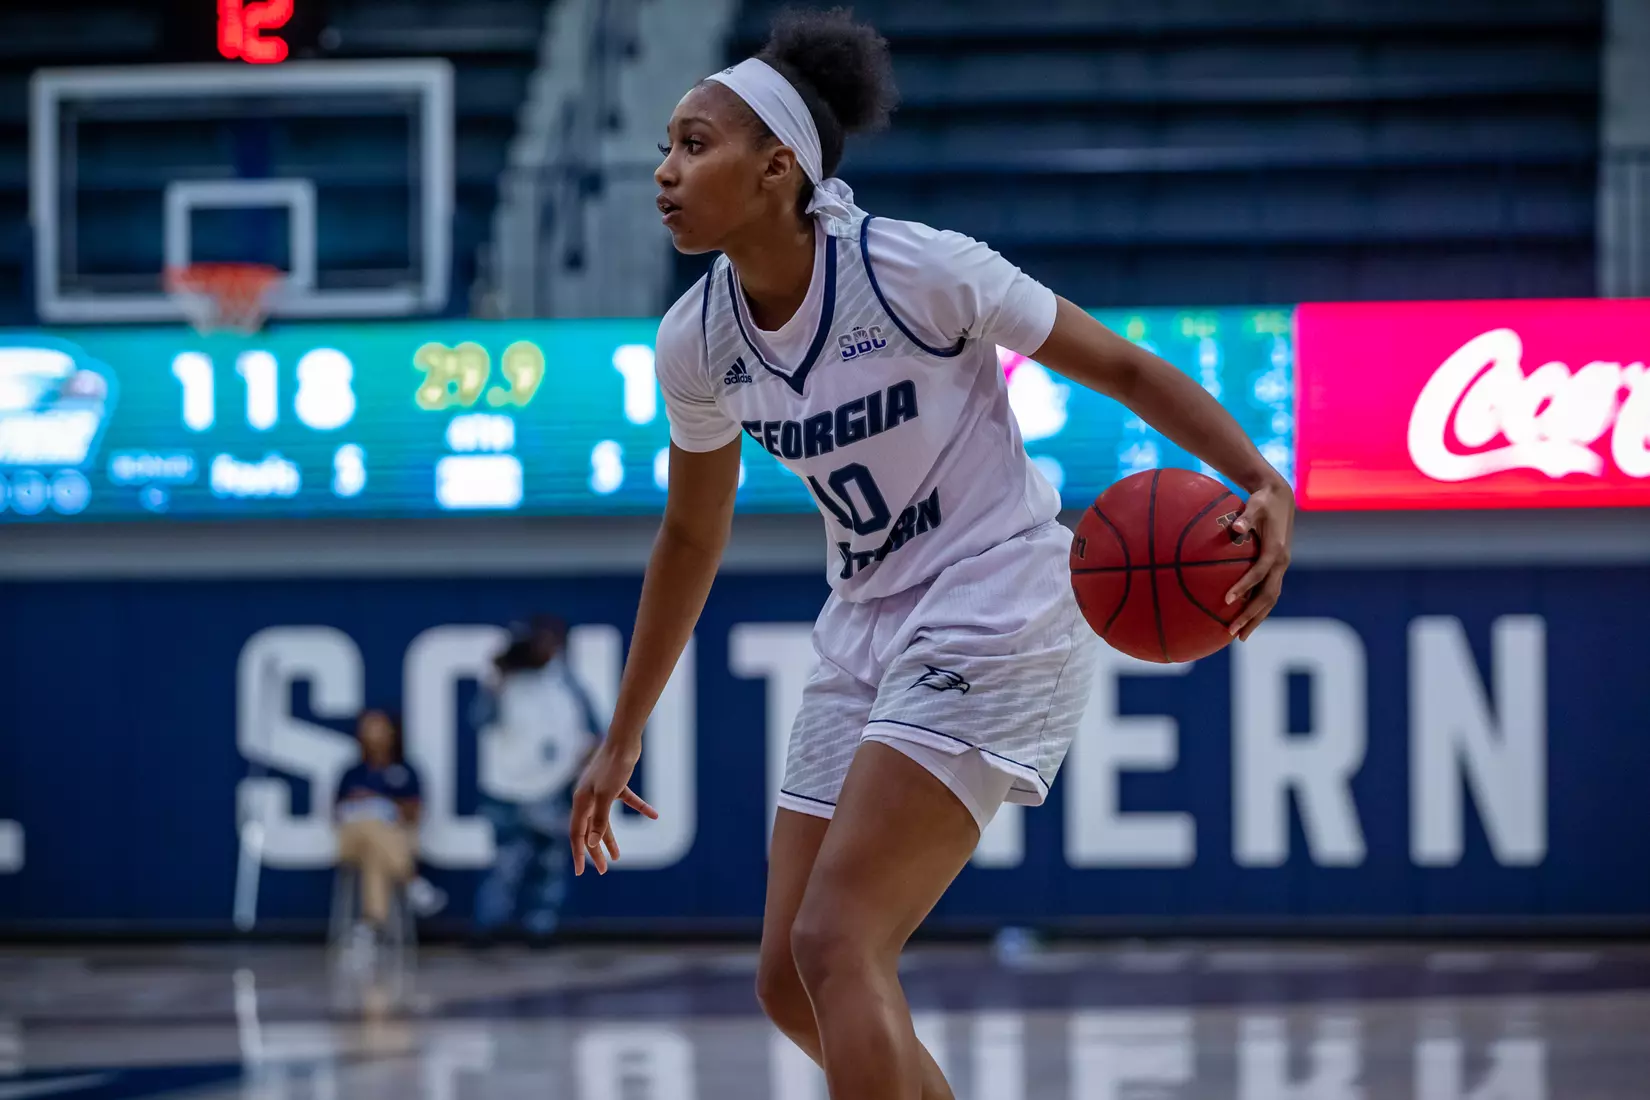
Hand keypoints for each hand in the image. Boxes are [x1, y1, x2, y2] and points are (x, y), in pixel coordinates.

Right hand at [567, 737, 657, 875]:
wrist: (624, 739)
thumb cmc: (613, 766)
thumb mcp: (607, 796)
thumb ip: (599, 820)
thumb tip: (592, 844)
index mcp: (581, 802)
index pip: (577, 834)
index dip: (578, 854)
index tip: (580, 872)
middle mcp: (587, 797)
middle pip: (590, 830)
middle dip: (595, 852)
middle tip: (603, 871)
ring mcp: (601, 790)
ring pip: (604, 820)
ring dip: (611, 838)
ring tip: (618, 856)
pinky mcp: (616, 783)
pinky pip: (627, 801)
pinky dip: (640, 807)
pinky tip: (655, 814)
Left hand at [1224, 477, 1294, 640]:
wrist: (1280, 497)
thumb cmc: (1263, 500)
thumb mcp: (1255, 504)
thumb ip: (1245, 517)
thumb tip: (1233, 525)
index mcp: (1276, 551)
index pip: (1259, 574)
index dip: (1244, 588)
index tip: (1226, 600)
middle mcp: (1281, 563)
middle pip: (1268, 597)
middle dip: (1251, 616)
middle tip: (1232, 632)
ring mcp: (1281, 567)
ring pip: (1270, 599)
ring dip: (1256, 618)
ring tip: (1239, 636)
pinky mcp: (1277, 568)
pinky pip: (1268, 592)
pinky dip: (1258, 608)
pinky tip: (1243, 618)